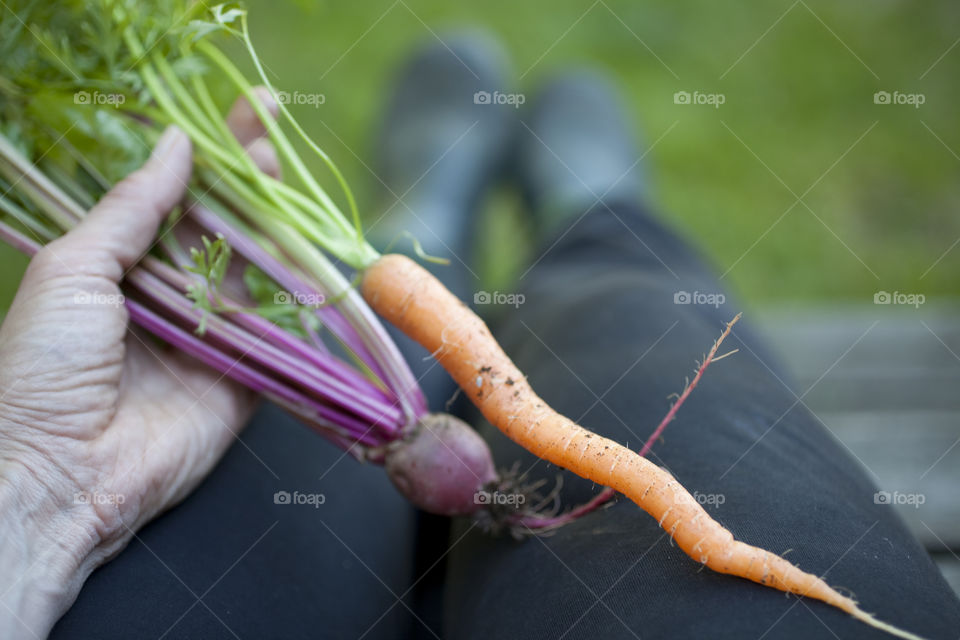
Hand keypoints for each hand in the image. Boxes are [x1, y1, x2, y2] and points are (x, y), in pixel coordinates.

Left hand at [0, 91, 277, 637]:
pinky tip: (310, 255)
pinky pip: (279, 333)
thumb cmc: (44, 366)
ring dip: (275, 225)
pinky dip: (297, 298)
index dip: (205, 156)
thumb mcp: (74, 269)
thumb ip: (132, 208)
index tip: (238, 114)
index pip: (173, 200)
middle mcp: (169, 297)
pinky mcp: (244, 380)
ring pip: (254, 272)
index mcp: (121, 268)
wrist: (60, 472)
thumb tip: (175, 144)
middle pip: (221, 229)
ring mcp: (211, 338)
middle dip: (246, 182)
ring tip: (286, 177)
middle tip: (269, 137)